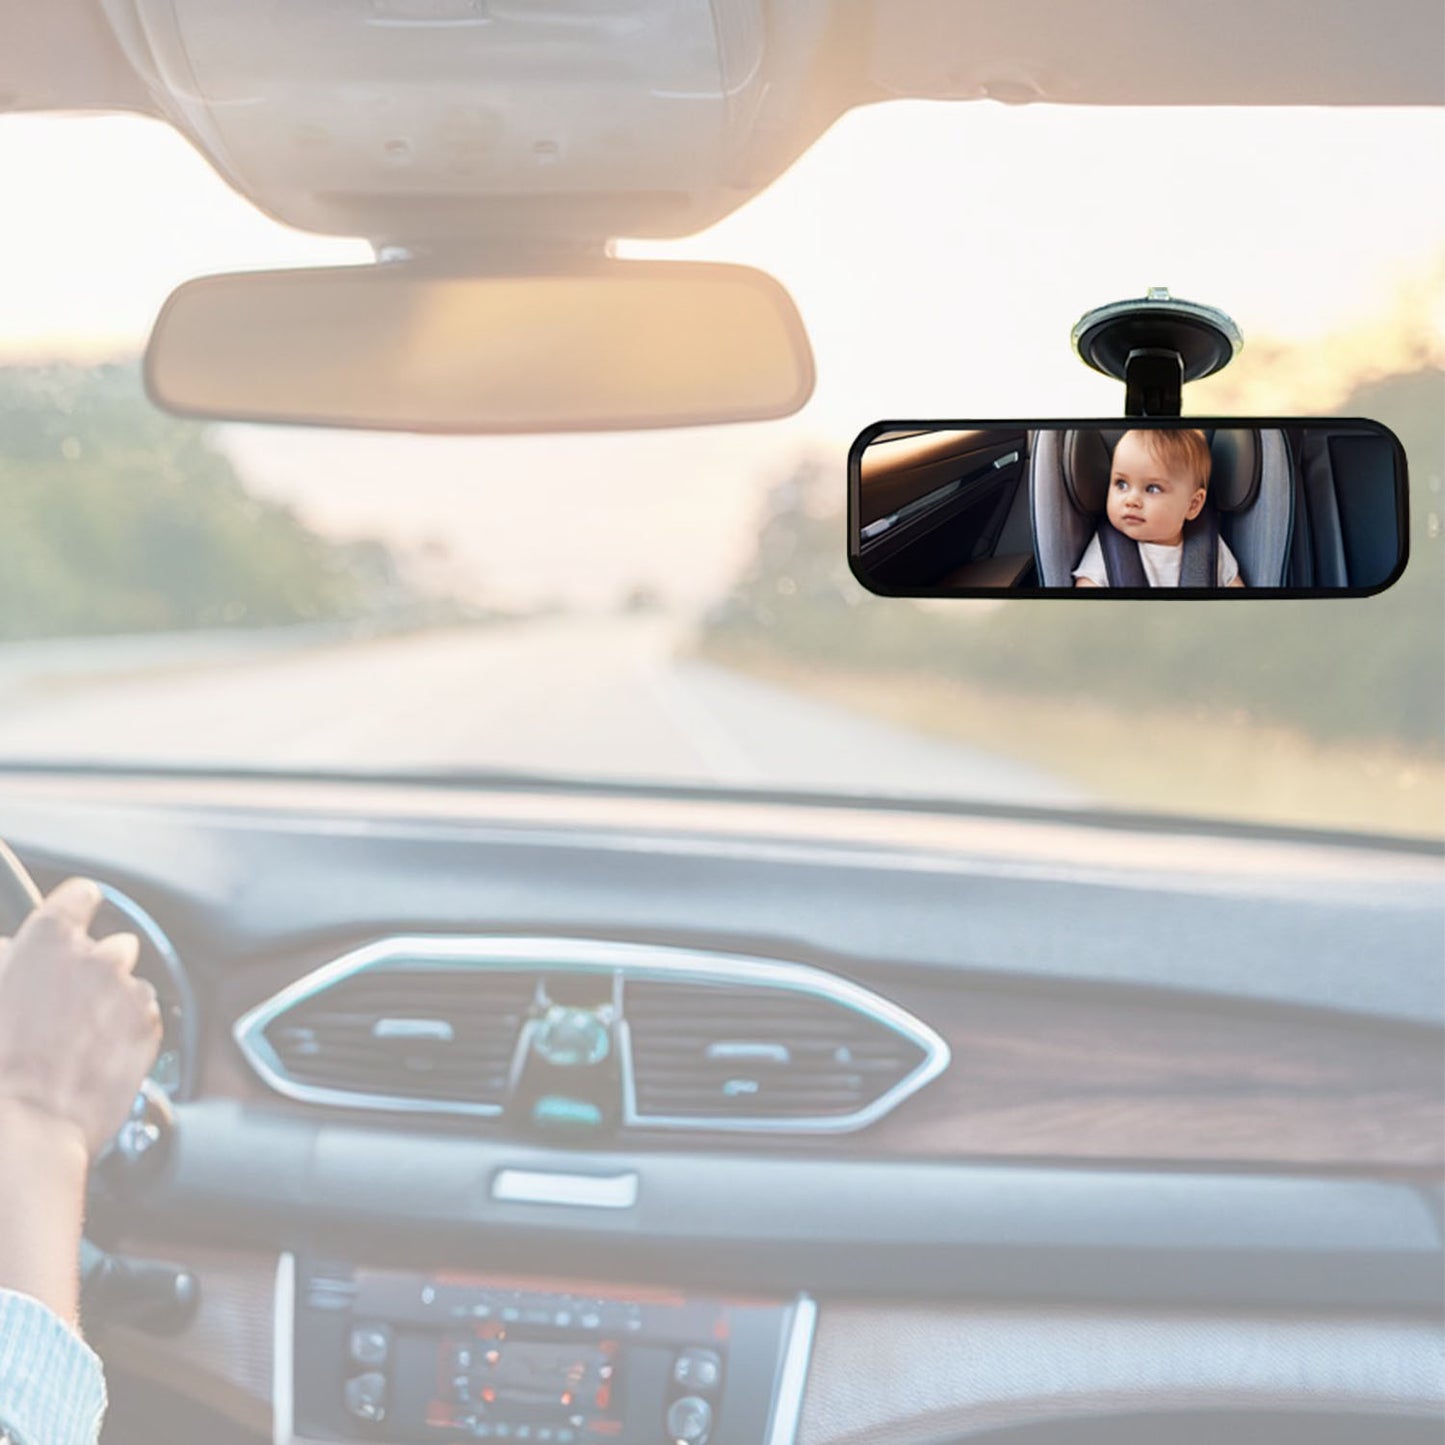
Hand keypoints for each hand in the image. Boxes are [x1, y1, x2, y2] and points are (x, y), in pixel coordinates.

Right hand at [0, 877, 162, 1157]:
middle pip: (110, 945)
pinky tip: (97, 1054)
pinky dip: (127, 1028)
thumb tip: (13, 950)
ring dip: (112, 1000)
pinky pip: (143, 1014)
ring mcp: (129, 991)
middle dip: (93, 967)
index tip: (75, 914)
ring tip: (79, 1037)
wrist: (22, 1127)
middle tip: (64, 1004)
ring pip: (128, 983)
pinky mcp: (150, 1026)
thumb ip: (7, 959)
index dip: (76, 906)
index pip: (79, 895)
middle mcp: (98, 957)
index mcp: (50, 940)